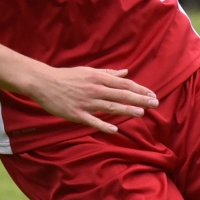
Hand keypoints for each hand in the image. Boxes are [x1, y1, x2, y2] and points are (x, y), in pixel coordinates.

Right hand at [23, 66, 158, 134]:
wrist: (44, 83)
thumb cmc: (67, 76)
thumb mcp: (88, 70)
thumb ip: (108, 73)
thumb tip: (126, 72)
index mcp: (98, 77)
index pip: (124, 84)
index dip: (139, 88)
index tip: (152, 94)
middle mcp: (95, 89)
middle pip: (121, 94)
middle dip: (139, 99)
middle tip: (155, 103)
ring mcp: (86, 102)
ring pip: (110, 106)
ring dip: (127, 110)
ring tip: (141, 113)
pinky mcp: (76, 114)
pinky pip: (93, 120)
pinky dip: (104, 125)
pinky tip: (115, 129)